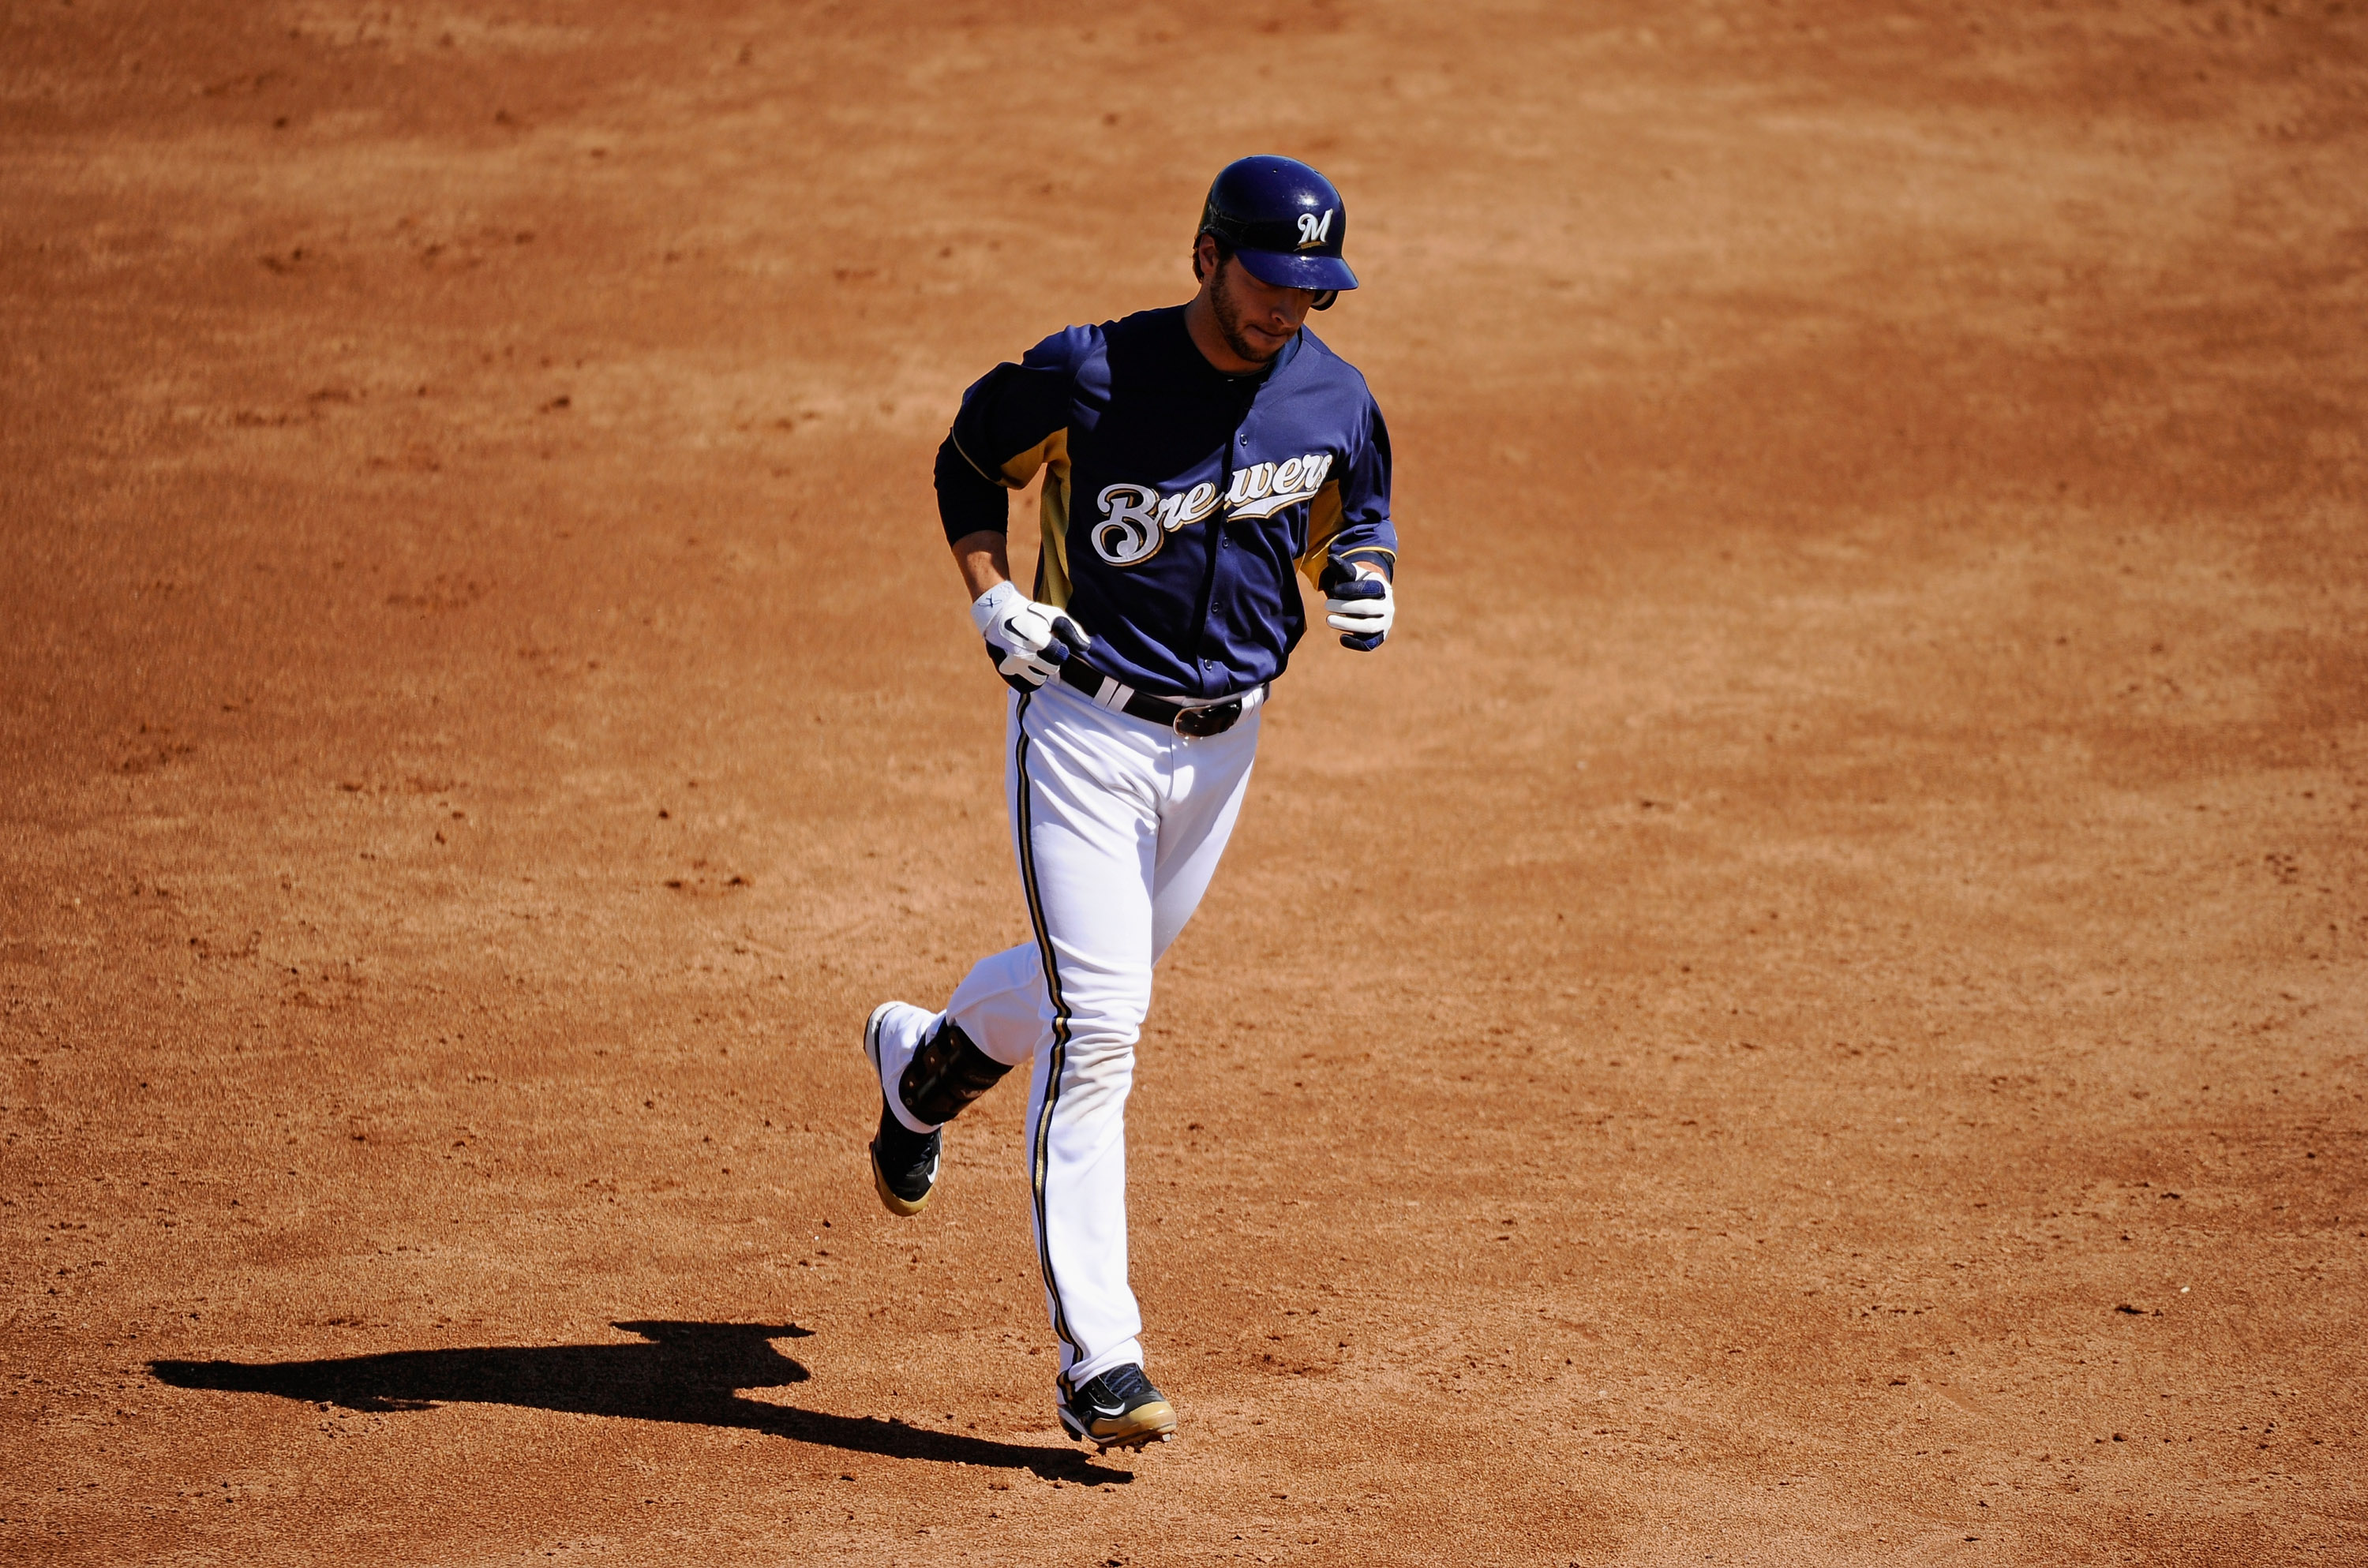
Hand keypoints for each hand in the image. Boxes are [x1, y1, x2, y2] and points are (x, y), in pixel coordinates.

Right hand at [972, 581, 1091, 687]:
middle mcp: (1024, 654)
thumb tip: (1086, 647)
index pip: (1061, 655)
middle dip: (1052, 660)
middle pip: (1052, 670)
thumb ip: (1073, 630)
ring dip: (1042, 671)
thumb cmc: (1032, 615)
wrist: (1000, 613)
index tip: (1053, 639)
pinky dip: (1029, 677)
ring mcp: (1013, 663)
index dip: (1060, 648)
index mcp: (1037, 640)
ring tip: (1037, 657)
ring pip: (1040, 680)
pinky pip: (1025, 684)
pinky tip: (1028, 664)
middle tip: (1045, 648)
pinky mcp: (1006, 669)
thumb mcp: (1054, 615)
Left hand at [1324, 567, 1392, 650]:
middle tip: (1326, 605)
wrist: (1369, 601)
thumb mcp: (1351, 576)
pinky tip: (1341, 638)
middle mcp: (1388, 607)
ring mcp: (1385, 623)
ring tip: (1329, 620)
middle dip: (1345, 607)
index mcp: (1383, 588)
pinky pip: (1369, 644)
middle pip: (1367, 608)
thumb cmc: (1357, 586)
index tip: (1334, 591)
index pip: (1369, 589)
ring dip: (1347, 624)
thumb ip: (1342, 568)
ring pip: (1369, 627)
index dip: (1351, 590)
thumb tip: (1331, 557)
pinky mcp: (1378, 638)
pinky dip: (1356, 643)